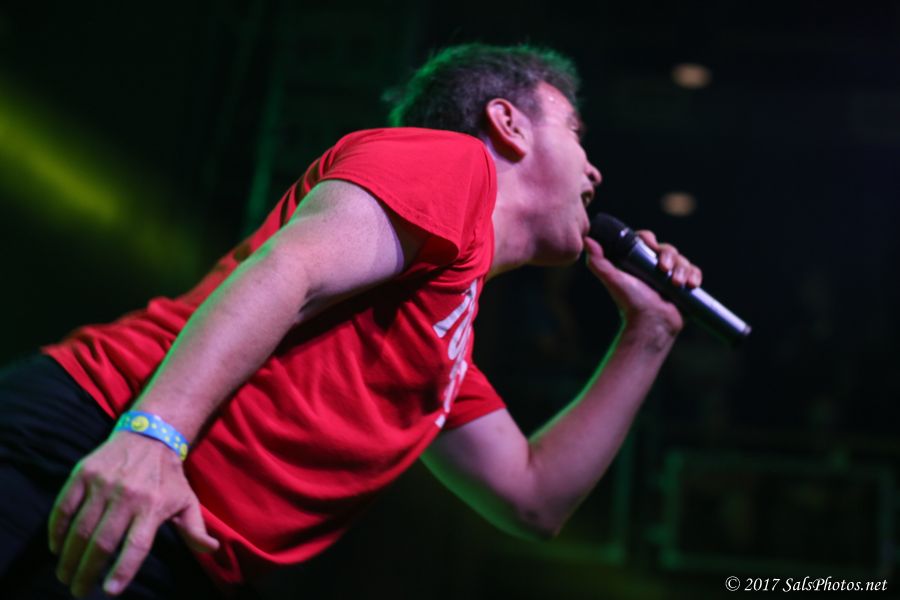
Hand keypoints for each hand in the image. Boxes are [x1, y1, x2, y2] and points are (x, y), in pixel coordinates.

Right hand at [48, 431, 218, 596]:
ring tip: (65, 575)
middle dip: (86, 572)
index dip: (123, 570)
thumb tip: (211, 549)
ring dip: (68, 557)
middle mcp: (128, 495)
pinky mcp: (84, 473)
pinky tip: (56, 547)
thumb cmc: (169, 477)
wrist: (150, 435)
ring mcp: (103, 483)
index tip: (110, 591)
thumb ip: (195, 529)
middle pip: (102, 542)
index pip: (136, 545)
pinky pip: (64, 506)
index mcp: (154, 506)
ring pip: (80, 528)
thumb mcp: (187, 500)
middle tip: (77, 590)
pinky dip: (57, 529)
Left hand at [583, 230, 702, 335]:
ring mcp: (671, 276)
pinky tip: (690, 284)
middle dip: (669, 256)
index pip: (647, 240)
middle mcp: (655, 266)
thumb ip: (599, 262)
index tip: (649, 245)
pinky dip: (694, 276)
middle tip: (663, 270)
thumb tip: (587, 240)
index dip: (649, 239)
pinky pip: (694, 272)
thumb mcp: (614, 280)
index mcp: (639, 261)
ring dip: (682, 269)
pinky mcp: (685, 285)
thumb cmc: (630, 303)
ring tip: (676, 283)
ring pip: (683, 260)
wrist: (650, 325)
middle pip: (668, 249)